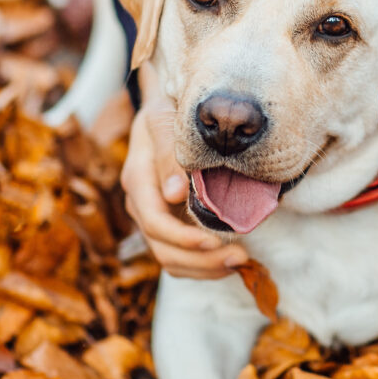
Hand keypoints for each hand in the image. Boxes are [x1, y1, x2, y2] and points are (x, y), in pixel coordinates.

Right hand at [121, 62, 247, 277]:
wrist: (166, 111)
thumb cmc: (168, 110)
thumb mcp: (164, 118)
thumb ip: (169, 152)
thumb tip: (173, 194)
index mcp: (137, 179)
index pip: (155, 222)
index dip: (184, 238)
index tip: (215, 241)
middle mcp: (141, 203)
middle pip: (163, 249)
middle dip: (201, 260)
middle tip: (240, 256)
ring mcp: (152, 217)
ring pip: (171, 260)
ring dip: (205, 268)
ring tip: (239, 261)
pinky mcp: (167, 224)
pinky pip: (179, 257)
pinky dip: (202, 266)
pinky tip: (228, 262)